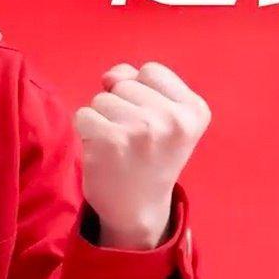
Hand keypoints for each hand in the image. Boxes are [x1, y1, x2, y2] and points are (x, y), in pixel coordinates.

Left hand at [71, 61, 209, 249]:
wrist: (137, 208)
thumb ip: (138, 82)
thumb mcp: (163, 117)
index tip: (151, 124)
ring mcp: (142, 129)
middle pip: (124, 83)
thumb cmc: (149, 156)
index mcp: (194, 110)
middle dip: (121, 107)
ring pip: (101, 98)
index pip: (150, 71)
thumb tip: (110, 76)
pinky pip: (84, 115)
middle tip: (134, 141)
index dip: (140, 93)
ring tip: (120, 147)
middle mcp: (173, 118)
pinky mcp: (111, 140)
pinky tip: (104, 153)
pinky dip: (87, 132)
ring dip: (103, 120)